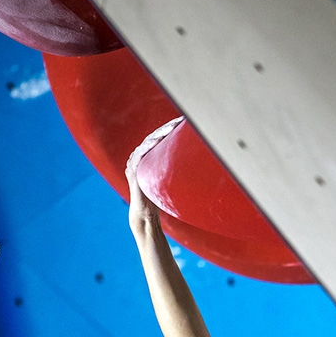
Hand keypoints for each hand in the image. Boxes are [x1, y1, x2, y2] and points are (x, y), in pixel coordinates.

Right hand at [125, 116, 183, 230]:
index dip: (171, 128)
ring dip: (159, 134)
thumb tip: (203, 165)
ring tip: (171, 128)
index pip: (160, 137)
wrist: (147, 216)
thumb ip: (178, 170)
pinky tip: (157, 141)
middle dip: (167, 128)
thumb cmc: (160, 199)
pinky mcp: (132, 171)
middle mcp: (140, 157)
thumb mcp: (171, 180)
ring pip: (147, 143)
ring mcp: (134, 163)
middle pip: (154, 137)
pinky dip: (148, 147)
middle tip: (180, 120)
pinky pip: (139, 156)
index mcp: (149, 156)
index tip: (185, 121)